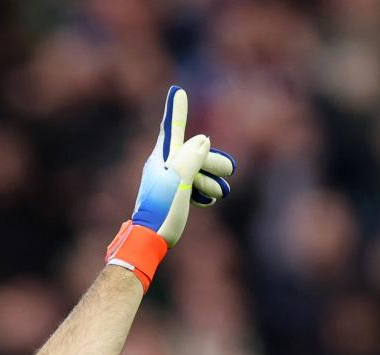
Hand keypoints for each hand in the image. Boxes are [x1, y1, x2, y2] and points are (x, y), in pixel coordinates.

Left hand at [130, 86, 233, 246]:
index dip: (177, 109)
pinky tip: (209, 200)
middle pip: (193, 153)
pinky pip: (190, 186)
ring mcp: (167, 181)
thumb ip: (192, 157)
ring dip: (210, 179)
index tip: (177, 90)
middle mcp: (164, 166)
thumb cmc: (163, 210)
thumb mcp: (179, 181)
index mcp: (163, 159)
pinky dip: (202, 190)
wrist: (149, 240)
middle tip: (230, 169)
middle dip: (212, 160)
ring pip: (194, 171)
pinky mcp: (170, 196)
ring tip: (223, 192)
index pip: (173, 129)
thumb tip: (204, 139)